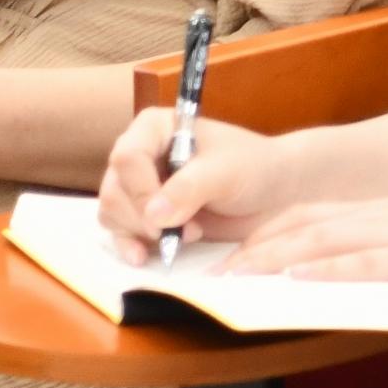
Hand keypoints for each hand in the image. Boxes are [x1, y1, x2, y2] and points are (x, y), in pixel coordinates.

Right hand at [99, 106, 291, 257]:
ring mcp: (140, 187)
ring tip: (186, 236)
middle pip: (114, 190)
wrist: (275, 193)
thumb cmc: (254, 168)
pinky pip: (121, 233)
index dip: (140, 191)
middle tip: (180, 231)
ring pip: (113, 213)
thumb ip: (190, 187)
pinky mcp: (147, 217)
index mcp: (155, 128)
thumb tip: (153, 214)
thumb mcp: (227, 172)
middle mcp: (140, 155)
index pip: (127, 157)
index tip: (164, 218)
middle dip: (142, 218)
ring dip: (142, 233)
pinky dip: (130, 246)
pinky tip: (144, 258)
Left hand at [227, 187, 387, 290]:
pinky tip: (297, 279)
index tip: (232, 254)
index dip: (266, 234)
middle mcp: (383, 216)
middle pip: (303, 225)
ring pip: (322, 240)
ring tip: (236, 276)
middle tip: (215, 272)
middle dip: (254, 248)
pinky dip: (325, 270)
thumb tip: (359, 278)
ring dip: (273, 258)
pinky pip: (363, 262)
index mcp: (384, 212)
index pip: (310, 216)